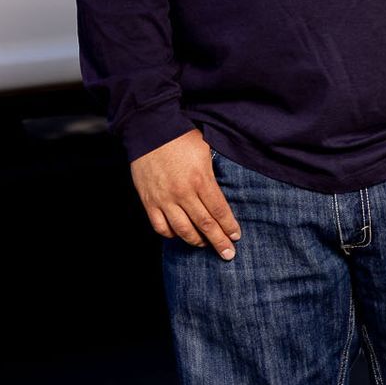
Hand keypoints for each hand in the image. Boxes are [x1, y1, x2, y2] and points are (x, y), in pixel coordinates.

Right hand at [130, 129, 239, 259]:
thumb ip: (214, 175)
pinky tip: (180, 235)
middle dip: (219, 241)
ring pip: (182, 230)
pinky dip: (171, 235)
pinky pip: (160, 226)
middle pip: (204, 224)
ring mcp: (164, 199)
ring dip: (196, 242)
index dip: (229, 226)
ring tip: (205, 246)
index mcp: (201, 180)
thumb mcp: (206, 151)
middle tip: (228, 254)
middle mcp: (183, 193)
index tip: (237, 236)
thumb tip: (224, 192)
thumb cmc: (182, 138)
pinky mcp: (149, 201)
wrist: (150, 130)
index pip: (219, 210)